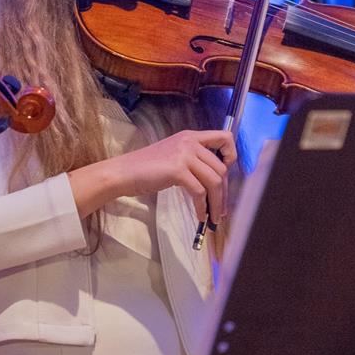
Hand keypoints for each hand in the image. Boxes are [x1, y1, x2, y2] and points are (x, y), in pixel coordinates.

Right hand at [119, 129, 236, 223]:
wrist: (123, 173)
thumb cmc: (145, 169)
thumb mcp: (173, 157)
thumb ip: (193, 161)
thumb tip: (214, 182)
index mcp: (191, 137)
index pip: (224, 137)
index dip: (231, 155)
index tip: (226, 174)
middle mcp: (190, 142)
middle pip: (221, 167)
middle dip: (224, 192)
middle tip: (221, 210)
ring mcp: (184, 154)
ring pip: (214, 181)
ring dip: (216, 203)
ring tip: (214, 217)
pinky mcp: (177, 170)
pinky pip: (199, 192)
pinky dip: (202, 207)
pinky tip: (200, 216)